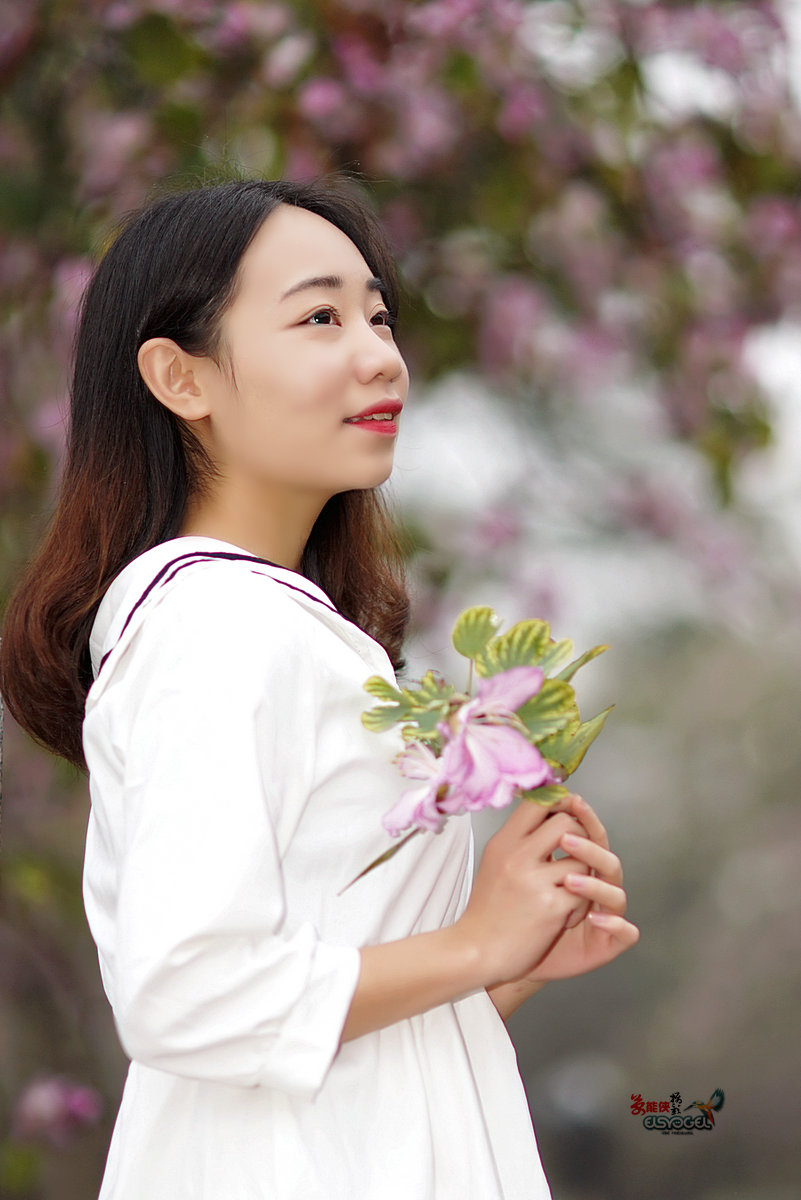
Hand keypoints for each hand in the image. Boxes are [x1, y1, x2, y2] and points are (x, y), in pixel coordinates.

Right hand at [454, 793, 603, 987]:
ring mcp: (535, 881)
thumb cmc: (488, 909)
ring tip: (571, 892)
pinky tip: (566, 915)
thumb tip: (546, 811)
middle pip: (567, 823)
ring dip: (584, 877)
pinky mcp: (551, 907)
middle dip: (581, 837)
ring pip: (581, 860)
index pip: (537, 802)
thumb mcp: (495, 861)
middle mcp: (518, 856)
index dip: (559, 801)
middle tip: (576, 854)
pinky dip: (581, 905)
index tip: (567, 811)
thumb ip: (519, 839)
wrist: (475, 950)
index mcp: (503, 842)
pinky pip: (583, 894)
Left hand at [520, 794, 639, 983]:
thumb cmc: (521, 912)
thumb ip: (532, 839)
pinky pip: (626, 932)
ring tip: (570, 879)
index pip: (591, 836)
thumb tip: (529, 797)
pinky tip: (596, 918)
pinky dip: (615, 924)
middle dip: (590, 847)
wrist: (513, 956)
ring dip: (596, 884)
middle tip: (566, 838)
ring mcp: (608, 914)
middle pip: (607, 860)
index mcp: (583, 867)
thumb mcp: (522, 870)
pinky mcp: (611, 942)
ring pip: (616, 893)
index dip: (585, 817)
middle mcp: (599, 887)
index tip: (570, 799)